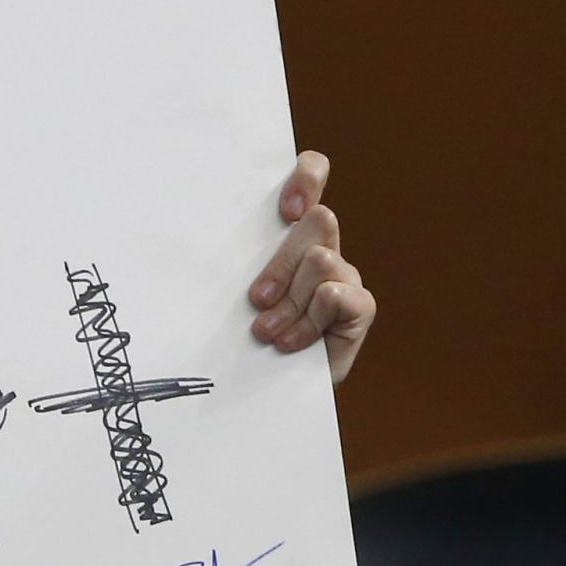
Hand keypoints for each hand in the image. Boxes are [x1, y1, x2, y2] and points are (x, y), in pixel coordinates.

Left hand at [246, 151, 372, 383]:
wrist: (268, 392)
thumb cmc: (245, 337)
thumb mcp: (232, 295)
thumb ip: (233, 262)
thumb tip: (205, 241)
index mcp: (292, 232)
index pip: (313, 173)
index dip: (306, 177)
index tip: (283, 211)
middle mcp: (324, 246)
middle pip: (318, 219)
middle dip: (281, 263)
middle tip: (257, 300)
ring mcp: (346, 275)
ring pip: (321, 260)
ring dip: (289, 302)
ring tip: (267, 331)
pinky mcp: (361, 306)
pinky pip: (334, 295)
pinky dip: (307, 322)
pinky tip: (290, 342)